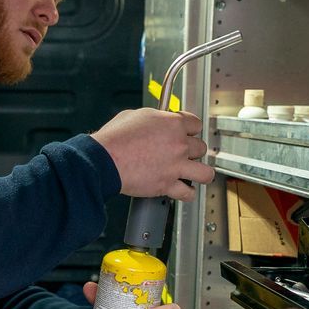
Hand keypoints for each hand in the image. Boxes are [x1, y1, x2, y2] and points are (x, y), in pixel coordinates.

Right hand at [90, 109, 214, 199]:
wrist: (104, 160)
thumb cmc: (114, 138)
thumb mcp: (135, 116)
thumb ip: (153, 119)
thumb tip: (155, 122)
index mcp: (173, 123)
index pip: (196, 124)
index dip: (190, 128)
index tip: (186, 132)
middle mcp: (179, 144)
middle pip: (201, 147)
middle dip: (192, 150)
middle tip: (182, 153)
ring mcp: (175, 166)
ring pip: (205, 172)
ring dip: (200, 172)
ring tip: (193, 173)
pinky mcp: (167, 184)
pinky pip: (188, 193)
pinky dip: (187, 193)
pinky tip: (183, 190)